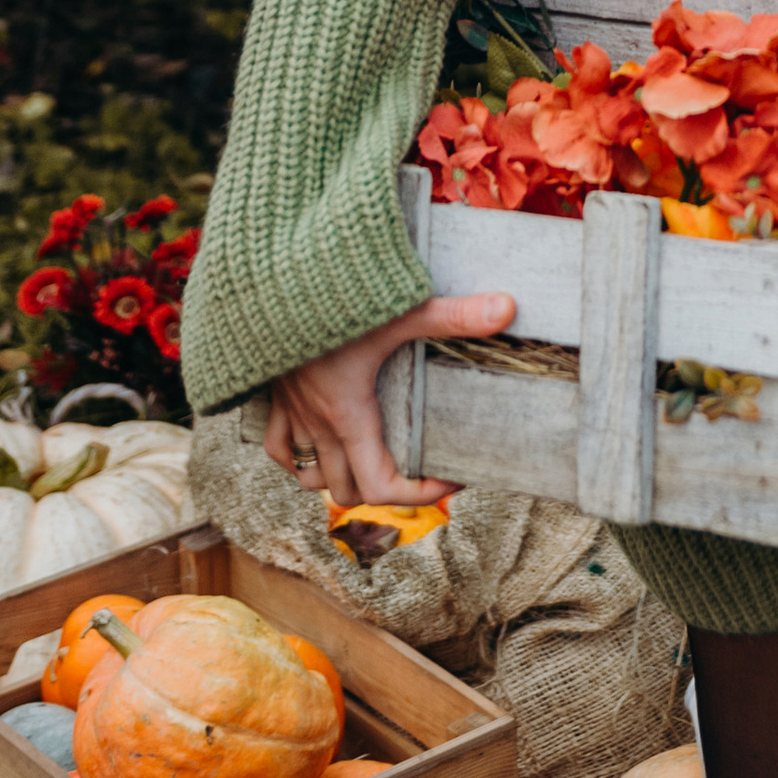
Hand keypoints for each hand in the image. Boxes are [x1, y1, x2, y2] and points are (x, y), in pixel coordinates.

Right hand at [262, 290, 515, 509]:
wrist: (270, 283)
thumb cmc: (331, 300)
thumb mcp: (398, 309)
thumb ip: (452, 314)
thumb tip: (507, 308)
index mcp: (350, 417)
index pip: (382, 487)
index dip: (422, 494)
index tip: (452, 476)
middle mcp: (319, 424)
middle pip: (347, 491)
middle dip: (385, 490)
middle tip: (421, 466)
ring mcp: (293, 413)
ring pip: (309, 476)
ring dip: (339, 479)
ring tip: (374, 460)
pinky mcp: (276, 395)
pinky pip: (276, 447)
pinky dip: (296, 457)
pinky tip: (318, 445)